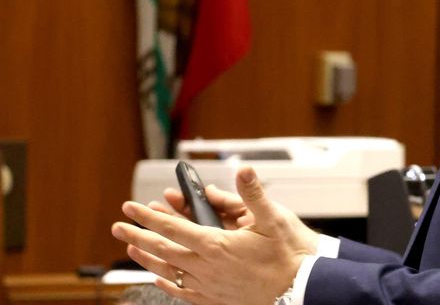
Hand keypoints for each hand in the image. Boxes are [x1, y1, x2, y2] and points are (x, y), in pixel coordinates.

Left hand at [112, 167, 320, 304]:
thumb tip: (243, 170)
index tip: (132, 207)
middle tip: (119, 225)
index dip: (149, 217)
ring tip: (131, 248)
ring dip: (147, 258)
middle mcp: (207, 267)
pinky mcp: (215, 299)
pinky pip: (182, 291)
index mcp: (217, 245)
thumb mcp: (274, 219)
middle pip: (163, 249)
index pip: (173, 228)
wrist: (297, 291)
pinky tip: (159, 278)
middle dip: (138, 235)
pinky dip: (167, 283)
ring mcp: (209, 285)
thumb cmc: (287, 257)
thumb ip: (253, 194)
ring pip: (169, 271)